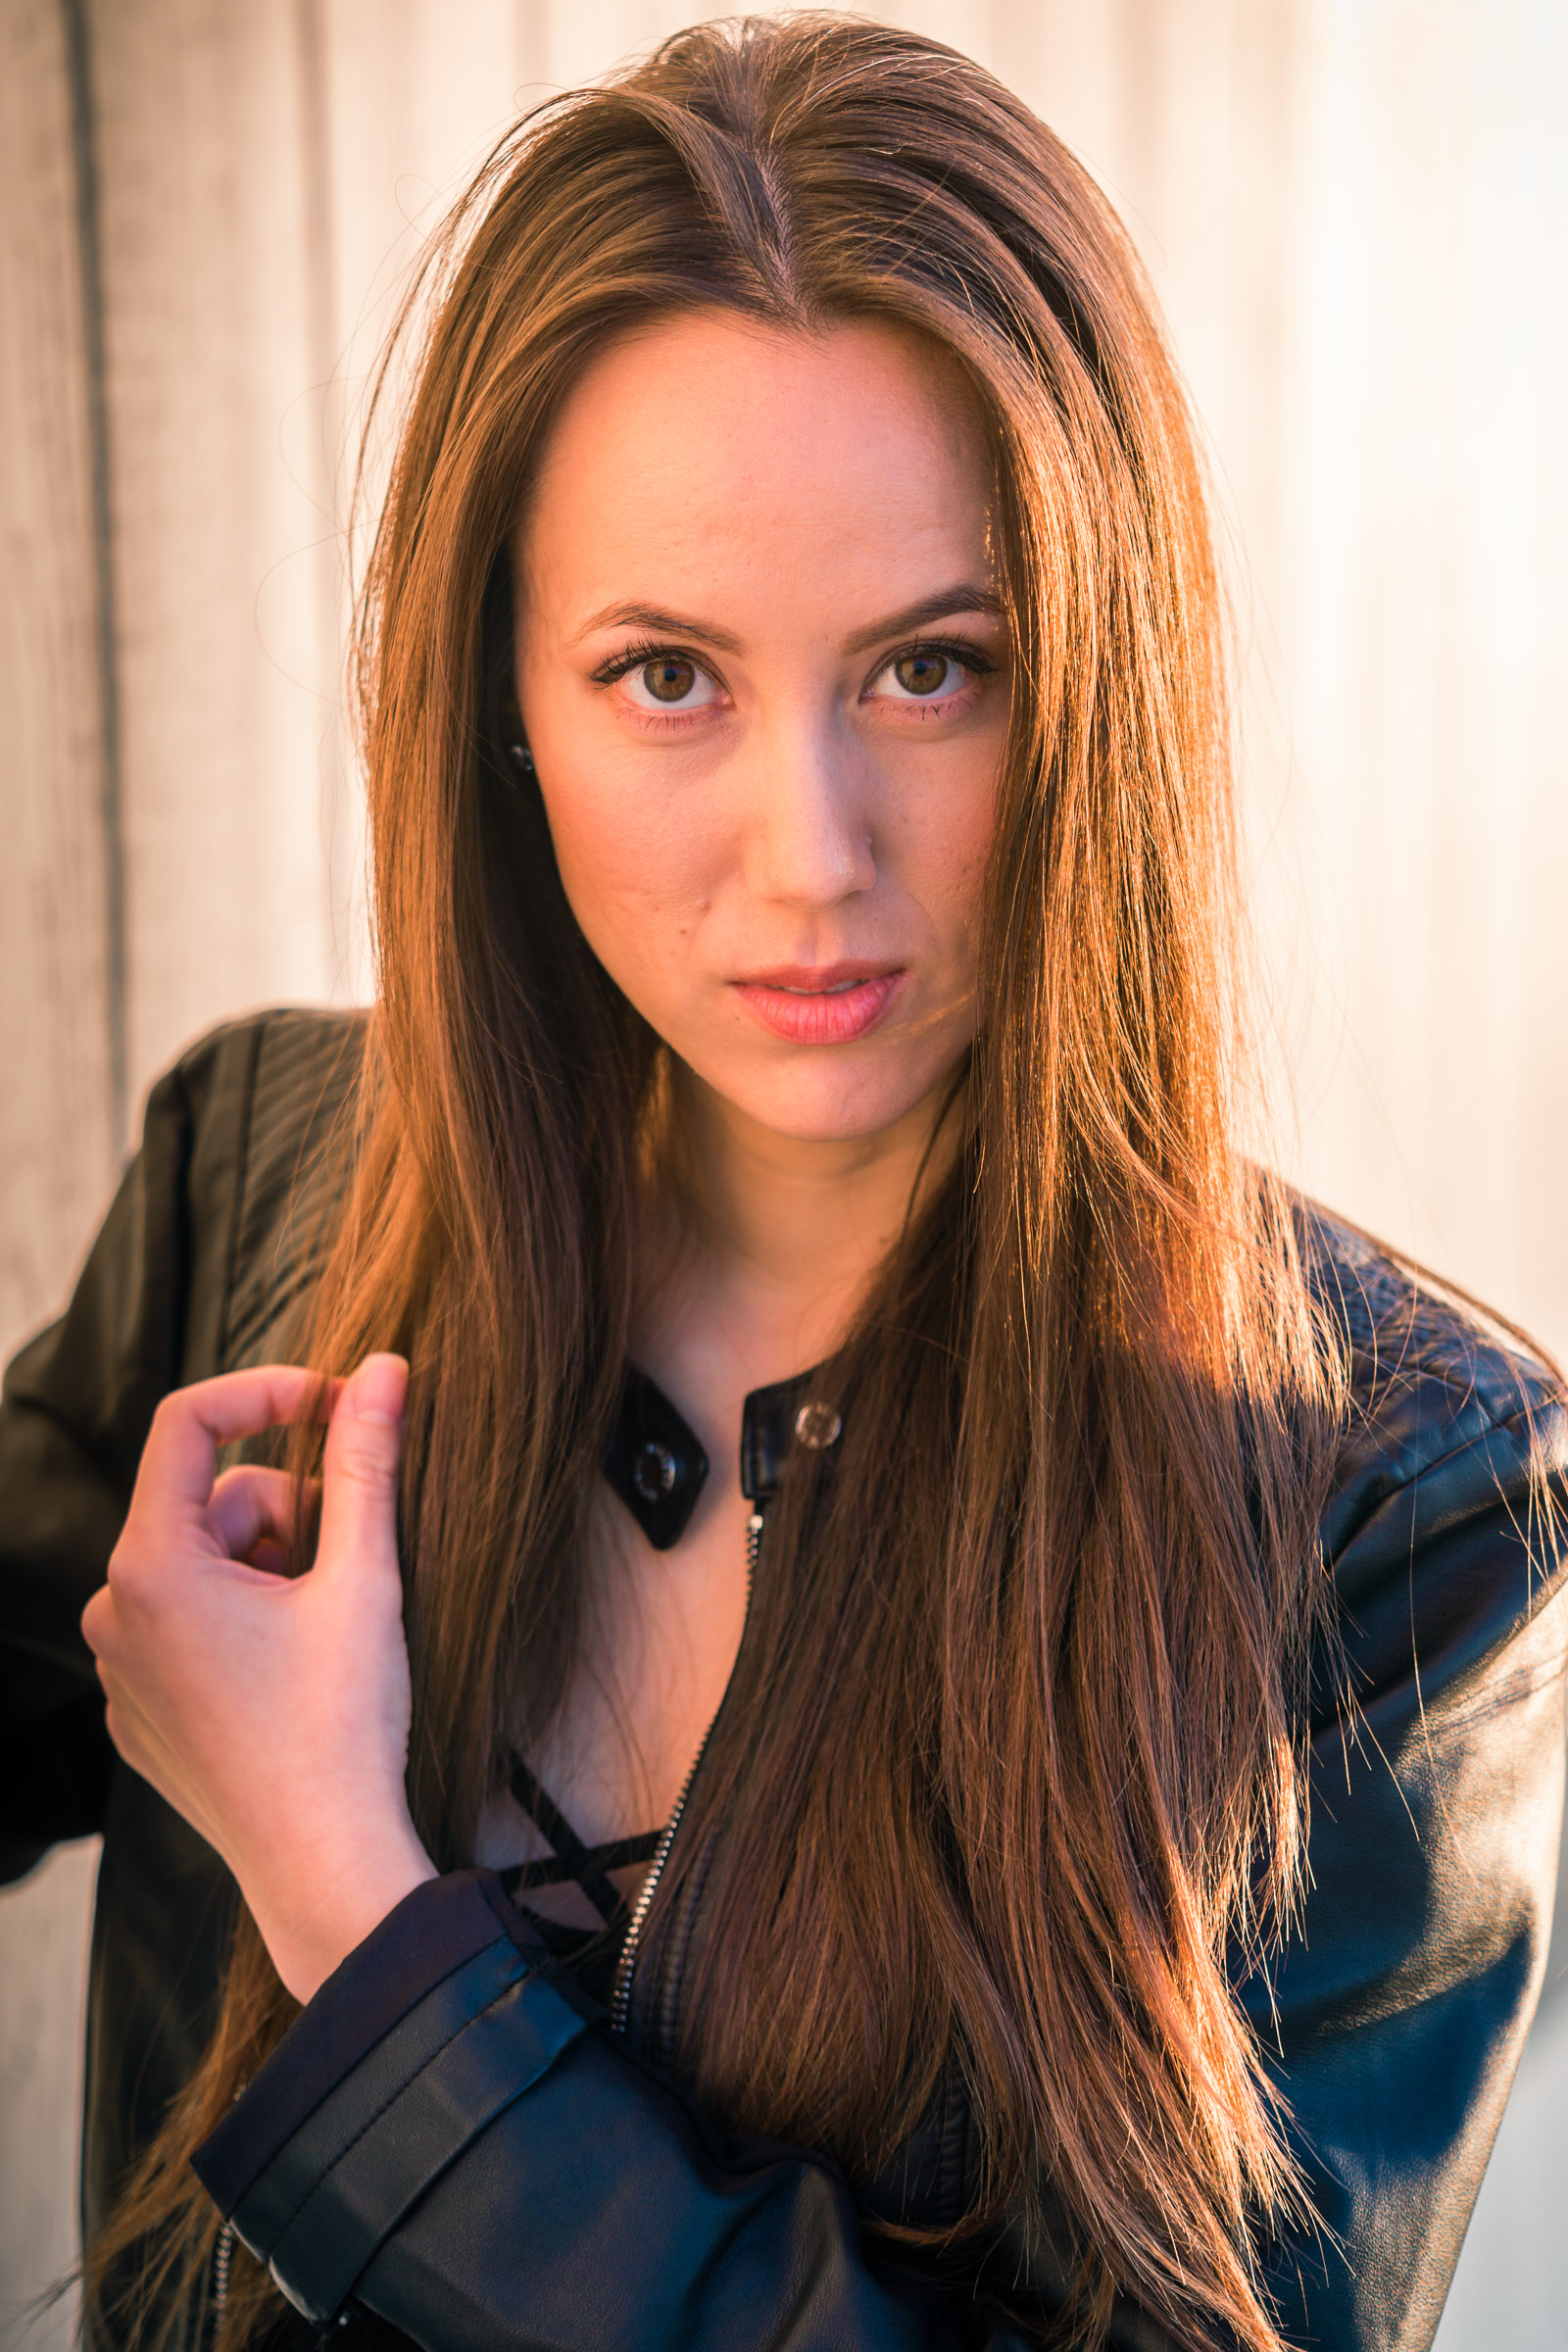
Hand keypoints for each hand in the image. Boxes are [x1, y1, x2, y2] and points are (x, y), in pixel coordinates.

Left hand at [82, 1355, 436, 2002]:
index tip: (336, 1402)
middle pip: (208, 1500)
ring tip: (320, 1634)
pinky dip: (240, 1625)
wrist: (324, 1865)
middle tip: (343, 1572)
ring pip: (200, 1563)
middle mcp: (112, 1612)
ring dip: (266, 1571)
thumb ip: (365, 1460)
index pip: (187, 1422)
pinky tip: (289, 1678)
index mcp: (153, 1566)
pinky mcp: (136, 1713)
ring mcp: (117, 1669)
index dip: (267, 1392)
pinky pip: (186, 1627)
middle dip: (285, 1513)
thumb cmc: (343, 1726)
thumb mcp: (362, 1577)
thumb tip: (381, 1368)